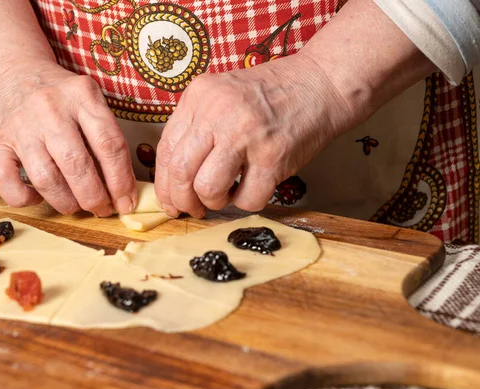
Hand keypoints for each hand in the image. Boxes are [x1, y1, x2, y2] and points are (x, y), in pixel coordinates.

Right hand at [0, 59, 136, 215]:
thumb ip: (105, 136)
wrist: (12, 70)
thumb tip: (124, 189)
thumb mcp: (89, 100)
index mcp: (82, 96)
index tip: (127, 202)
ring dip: (65, 202)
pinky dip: (22, 197)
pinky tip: (37, 197)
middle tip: (102, 209)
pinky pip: (5, 180)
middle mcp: (51, 109)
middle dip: (94, 197)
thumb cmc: (60, 95)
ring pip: (45, 177)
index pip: (109, 145)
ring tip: (76, 207)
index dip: (121, 181)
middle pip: (77, 165)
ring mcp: (21, 126)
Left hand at [154, 53, 357, 217]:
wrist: (320, 83)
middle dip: (182, 200)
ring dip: (213, 202)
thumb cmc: (271, 94)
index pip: (166, 149)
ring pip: (207, 188)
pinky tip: (250, 189)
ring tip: (226, 195)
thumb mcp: (221, 95)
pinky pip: (246, 199)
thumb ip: (197, 126)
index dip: (164, 183)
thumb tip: (175, 174)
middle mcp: (218, 112)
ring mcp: (246, 134)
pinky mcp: (273, 156)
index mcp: (199, 96)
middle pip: (180, 171)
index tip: (170, 199)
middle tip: (192, 208)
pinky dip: (245, 203)